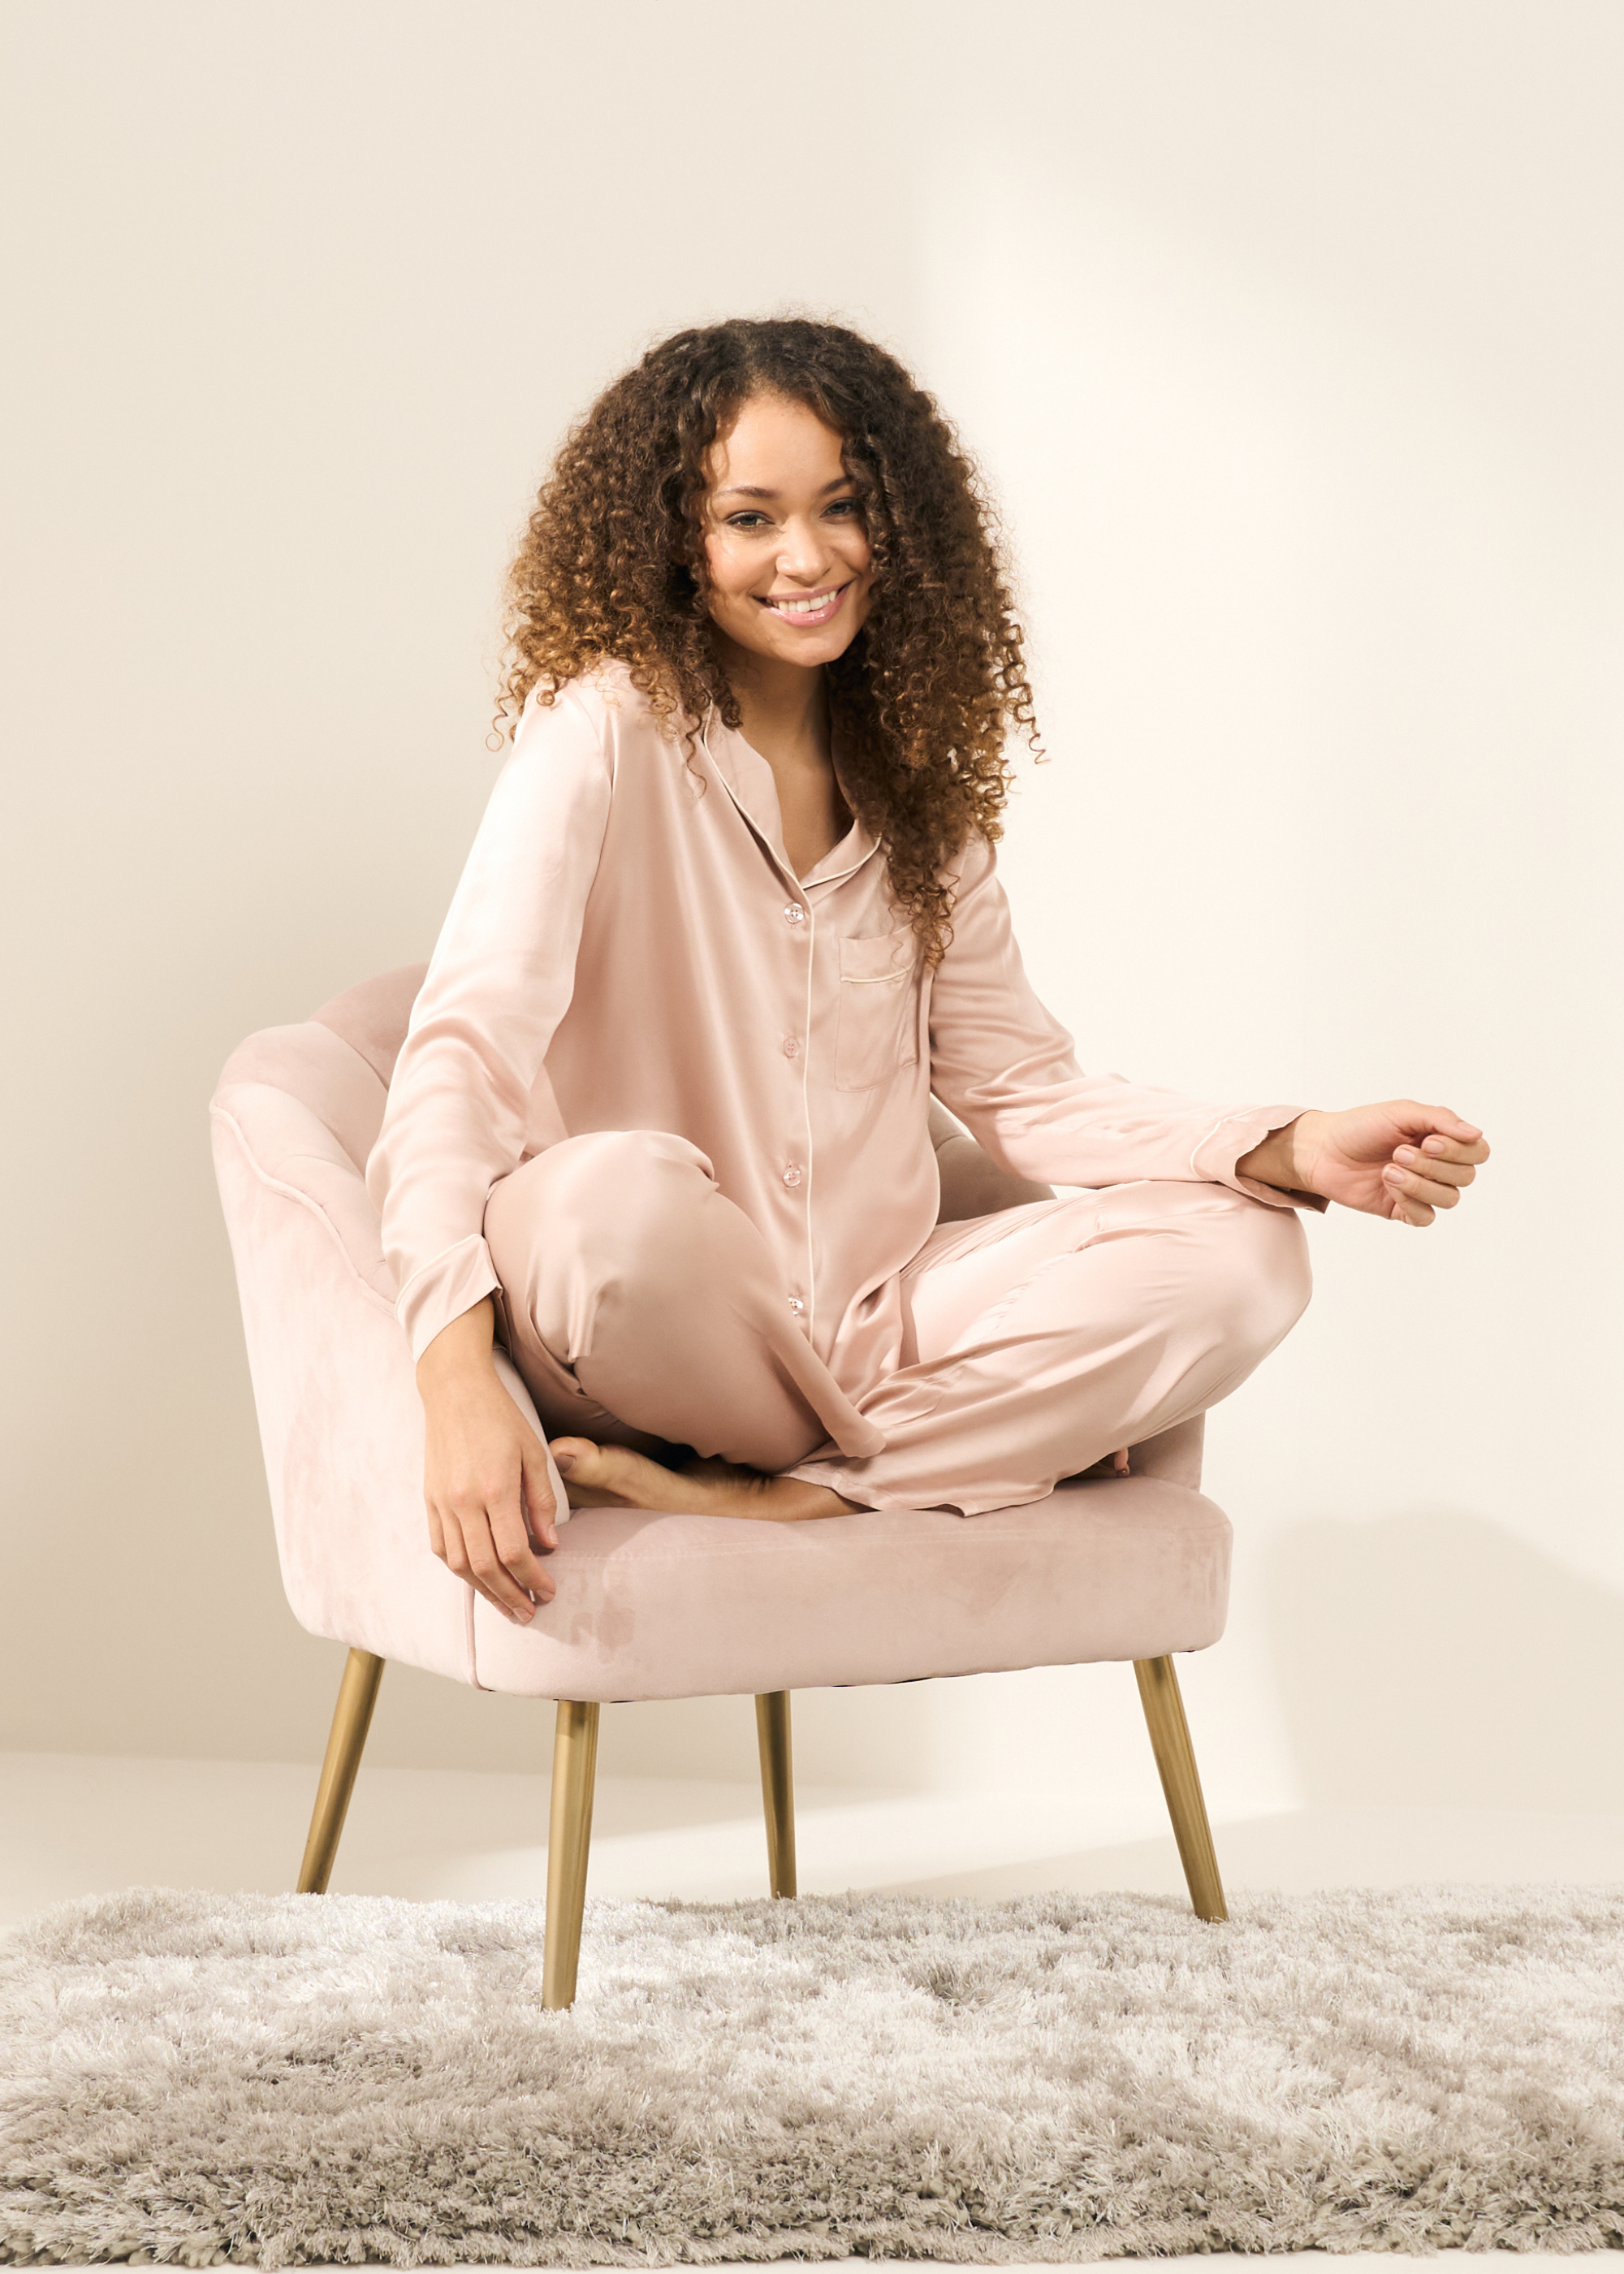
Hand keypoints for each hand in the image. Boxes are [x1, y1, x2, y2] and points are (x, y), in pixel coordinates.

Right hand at [416, 1299, 558, 1621]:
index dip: (532, 1578)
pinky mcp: (429, 1500)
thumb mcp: (533, 1454)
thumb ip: (542, 1502)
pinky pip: (441, 1547)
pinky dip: (459, 1568)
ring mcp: (442, 1502)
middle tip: (529, 1613)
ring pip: (459, 1564)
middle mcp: (463, 1501)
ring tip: (506, 1604)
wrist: (455, 1391)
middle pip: (485, 1567)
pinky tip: (477, 1577)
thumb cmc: (500, 1418)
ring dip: (484, 1591)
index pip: (513, 1552)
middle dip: (510, 1595)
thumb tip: (549, 1546)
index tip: (548, 1591)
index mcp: (495, 1488)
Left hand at [1239, 1102, 1488, 1226]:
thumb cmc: (1361, 1126)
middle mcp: (1436, 1165)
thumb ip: (1440, 1120)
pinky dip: (1411, 1203)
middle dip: (1433, 1166)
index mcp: (1441, 1139)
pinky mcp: (1402, 1210)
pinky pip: (1426, 1217)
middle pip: (1466, 1177)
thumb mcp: (1401, 1112)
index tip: (1428, 1141)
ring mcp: (1420, 1189)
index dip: (1459, 1151)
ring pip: (1449, 1199)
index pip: (1478, 1152)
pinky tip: (1389, 1188)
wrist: (1322, 1150)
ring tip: (1388, 1170)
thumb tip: (1477, 1133)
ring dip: (1420, 1184)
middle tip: (1398, 1152)